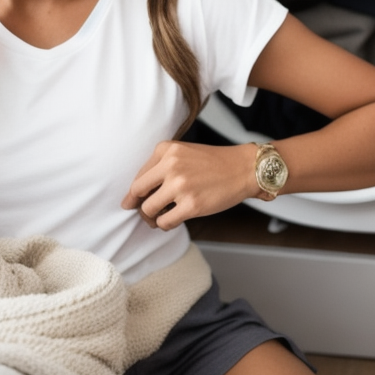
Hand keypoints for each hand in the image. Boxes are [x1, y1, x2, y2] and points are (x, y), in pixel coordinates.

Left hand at [122, 141, 258, 229]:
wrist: (243, 168)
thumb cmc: (214, 162)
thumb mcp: (183, 152)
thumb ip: (161, 167)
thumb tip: (137, 194)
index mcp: (166, 150)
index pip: (139, 176)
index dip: (134, 193)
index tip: (131, 202)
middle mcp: (171, 165)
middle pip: (138, 193)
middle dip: (139, 207)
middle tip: (146, 213)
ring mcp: (180, 185)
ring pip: (149, 210)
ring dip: (152, 218)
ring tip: (161, 218)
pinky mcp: (191, 205)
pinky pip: (165, 222)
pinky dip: (166, 225)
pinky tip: (174, 220)